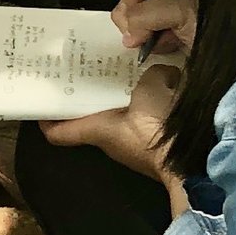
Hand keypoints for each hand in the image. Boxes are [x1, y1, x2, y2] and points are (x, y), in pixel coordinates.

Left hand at [43, 58, 184, 200]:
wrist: (194, 164)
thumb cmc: (159, 129)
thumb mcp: (152, 87)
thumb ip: (151, 73)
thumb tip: (160, 73)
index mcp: (98, 130)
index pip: (58, 133)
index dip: (46, 120)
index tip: (42, 103)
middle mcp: (112, 142)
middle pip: (91, 119)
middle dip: (90, 96)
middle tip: (92, 70)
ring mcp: (135, 148)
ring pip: (120, 119)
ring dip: (123, 99)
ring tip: (130, 72)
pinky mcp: (158, 148)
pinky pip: (146, 122)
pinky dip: (148, 106)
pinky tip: (162, 86)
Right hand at [110, 0, 197, 60]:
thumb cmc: (221, 17)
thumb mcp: (182, 8)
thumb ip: (145, 15)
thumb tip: (128, 35)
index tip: (142, 21)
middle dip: (134, 19)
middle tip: (149, 35)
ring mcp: (171, 6)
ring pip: (134, 18)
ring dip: (144, 34)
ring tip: (165, 41)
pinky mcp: (176, 27)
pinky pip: (149, 34)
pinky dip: (154, 43)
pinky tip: (171, 46)